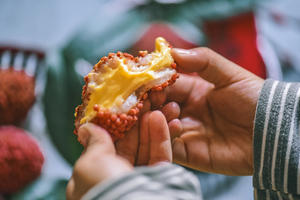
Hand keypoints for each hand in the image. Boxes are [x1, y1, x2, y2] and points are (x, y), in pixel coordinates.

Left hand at [66, 110, 171, 199]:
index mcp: (92, 180)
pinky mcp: (159, 179)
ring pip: (143, 149)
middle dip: (131, 125)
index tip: (116, 111)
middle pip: (126, 147)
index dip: (110, 129)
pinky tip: (158, 117)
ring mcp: (138, 181)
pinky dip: (159, 136)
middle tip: (136, 105)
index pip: (102, 150)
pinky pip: (159, 155)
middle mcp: (115, 181)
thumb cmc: (104, 186)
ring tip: (149, 107)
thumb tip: (85, 128)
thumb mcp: (89, 162)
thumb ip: (93, 143)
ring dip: (146, 127)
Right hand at [151, 47, 263, 174]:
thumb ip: (202, 60)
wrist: (273, 132)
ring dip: (156, 118)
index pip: (165, 86)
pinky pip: (169, 147)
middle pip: (157, 107)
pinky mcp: (190, 154)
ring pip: (159, 127)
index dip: (153, 83)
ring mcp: (187, 133)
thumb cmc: (253, 99)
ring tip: (163, 110)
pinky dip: (165, 137)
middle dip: (149, 102)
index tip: (143, 80)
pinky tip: (175, 125)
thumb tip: (170, 51)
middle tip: (144, 98)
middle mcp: (186, 112)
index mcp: (193, 91)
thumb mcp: (229, 74)